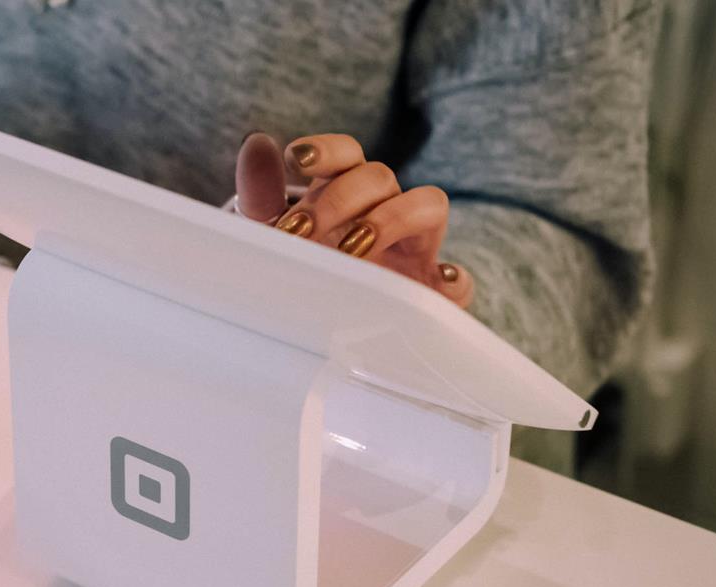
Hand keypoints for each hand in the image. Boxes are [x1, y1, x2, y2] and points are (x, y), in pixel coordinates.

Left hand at [235, 132, 473, 307]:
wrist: (323, 313)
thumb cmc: (303, 260)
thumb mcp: (274, 233)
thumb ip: (262, 194)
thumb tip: (256, 143)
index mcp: (345, 189)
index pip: (347, 154)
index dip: (326, 150)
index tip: (296, 160)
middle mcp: (384, 207)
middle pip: (379, 177)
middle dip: (338, 200)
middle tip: (301, 231)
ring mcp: (413, 246)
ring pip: (428, 205)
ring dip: (393, 219)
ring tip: (354, 247)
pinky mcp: (430, 289)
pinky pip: (459, 281)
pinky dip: (456, 279)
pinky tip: (440, 280)